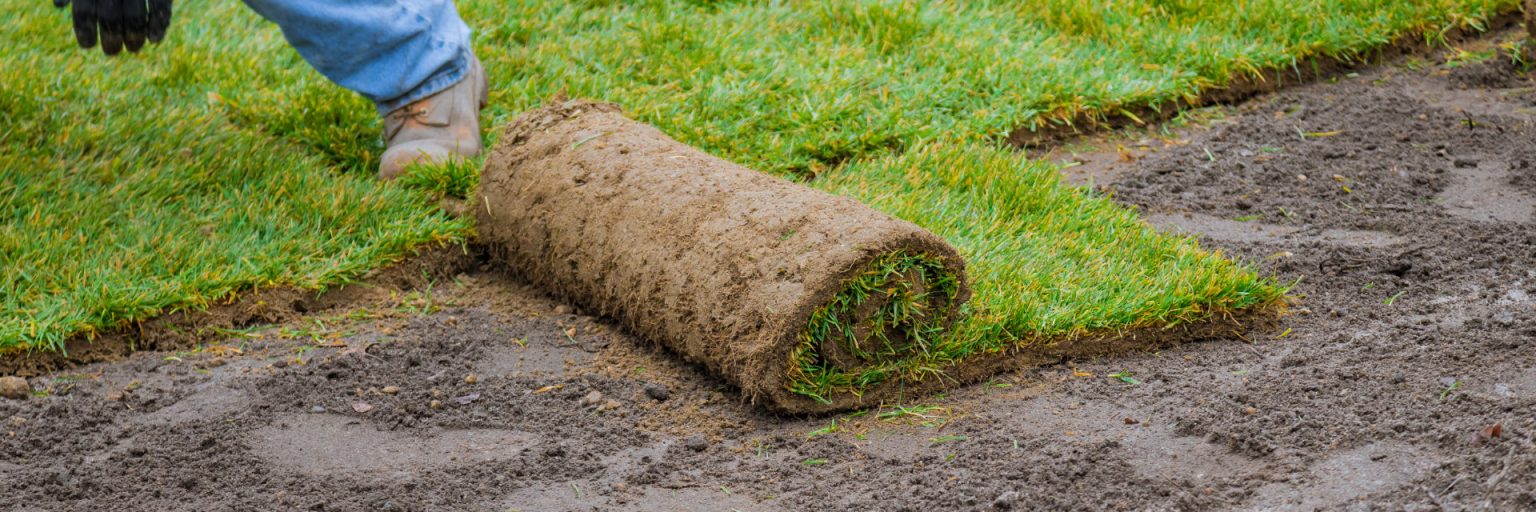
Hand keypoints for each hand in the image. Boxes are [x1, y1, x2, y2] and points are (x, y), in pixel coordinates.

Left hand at [54, 0, 171, 55]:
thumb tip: (59, 6)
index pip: (83, 12)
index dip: (84, 31)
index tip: (88, 46)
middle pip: (110, 18)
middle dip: (111, 39)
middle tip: (112, 52)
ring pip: (135, 17)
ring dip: (135, 37)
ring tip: (134, 48)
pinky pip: (160, 7)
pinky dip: (159, 25)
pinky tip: (155, 39)